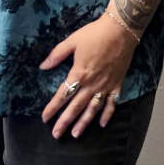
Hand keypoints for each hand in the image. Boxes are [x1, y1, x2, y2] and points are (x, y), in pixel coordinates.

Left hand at [39, 11, 136, 137]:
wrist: (120, 30)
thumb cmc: (95, 34)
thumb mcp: (72, 41)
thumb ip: (56, 55)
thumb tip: (43, 66)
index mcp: (79, 73)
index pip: (63, 95)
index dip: (53, 107)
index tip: (45, 118)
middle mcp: (92, 84)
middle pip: (76, 107)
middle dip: (65, 122)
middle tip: (56, 135)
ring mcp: (105, 86)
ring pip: (93, 109)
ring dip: (84, 122)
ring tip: (76, 134)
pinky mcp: (117, 84)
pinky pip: (112, 103)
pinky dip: (107, 114)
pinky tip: (101, 124)